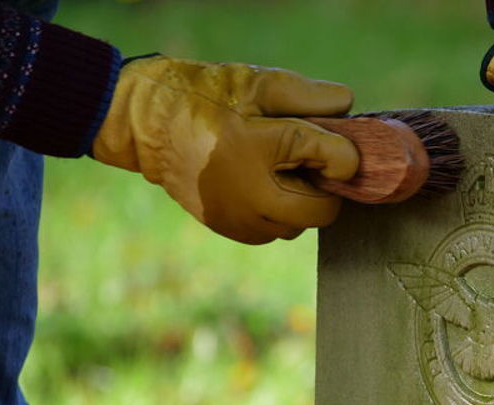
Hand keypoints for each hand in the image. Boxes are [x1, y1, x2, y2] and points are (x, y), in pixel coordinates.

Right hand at [92, 56, 359, 243]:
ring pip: (296, 227)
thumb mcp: (260, 83)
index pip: (337, 162)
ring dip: (298, 204)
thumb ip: (310, 96)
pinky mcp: (228, 229)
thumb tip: (348, 108)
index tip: (333, 144)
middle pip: (322, 212)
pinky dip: (275, 214)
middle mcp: (252, 195)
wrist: (145, 124)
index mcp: (263, 150)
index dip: (344, 152)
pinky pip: (271, 232)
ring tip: (276, 172)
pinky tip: (259, 185)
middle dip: (323, 189)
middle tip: (307, 164)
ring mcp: (239, 218)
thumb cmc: (206, 97)